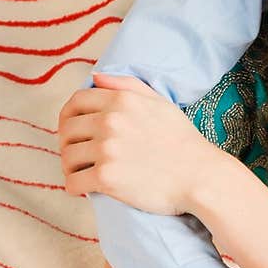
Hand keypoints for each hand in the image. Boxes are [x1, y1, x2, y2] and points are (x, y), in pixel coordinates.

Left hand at [58, 72, 217, 215]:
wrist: (200, 176)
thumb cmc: (183, 141)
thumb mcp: (160, 102)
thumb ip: (127, 85)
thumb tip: (96, 78)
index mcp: (121, 101)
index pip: (76, 102)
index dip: (69, 116)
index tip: (74, 130)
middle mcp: (110, 121)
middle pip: (67, 130)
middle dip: (69, 143)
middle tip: (79, 156)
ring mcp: (106, 150)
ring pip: (67, 157)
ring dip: (72, 167)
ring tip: (83, 173)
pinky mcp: (106, 178)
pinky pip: (72, 182)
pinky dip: (75, 187)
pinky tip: (85, 189)